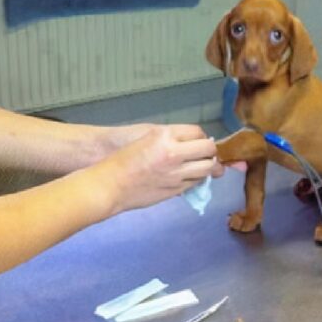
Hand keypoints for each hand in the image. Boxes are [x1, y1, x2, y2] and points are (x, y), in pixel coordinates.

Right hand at [103, 124, 222, 211]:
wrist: (110, 185)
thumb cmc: (122, 159)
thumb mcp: (146, 139)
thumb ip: (169, 138)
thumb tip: (189, 142)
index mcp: (164, 136)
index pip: (197, 132)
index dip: (201, 136)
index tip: (198, 140)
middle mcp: (174, 153)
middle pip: (208, 149)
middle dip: (211, 151)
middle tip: (208, 154)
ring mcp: (176, 173)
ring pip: (207, 169)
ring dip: (210, 167)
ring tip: (207, 167)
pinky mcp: (176, 189)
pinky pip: (196, 183)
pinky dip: (198, 179)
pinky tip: (193, 177)